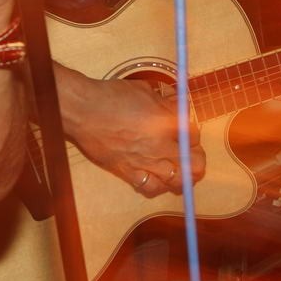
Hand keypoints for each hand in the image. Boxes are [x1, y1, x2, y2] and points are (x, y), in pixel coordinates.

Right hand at [59, 71, 201, 197]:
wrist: (83, 111)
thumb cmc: (110, 97)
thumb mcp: (144, 91)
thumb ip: (165, 103)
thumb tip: (178, 107)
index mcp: (167, 121)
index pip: (194, 135)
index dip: (193, 135)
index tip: (188, 134)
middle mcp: (160, 145)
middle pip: (195, 163)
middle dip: (197, 160)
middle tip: (193, 157)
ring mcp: (145, 161)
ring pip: (177, 181)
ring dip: (182, 177)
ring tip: (179, 172)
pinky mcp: (129, 172)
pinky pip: (151, 188)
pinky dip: (158, 186)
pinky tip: (157, 179)